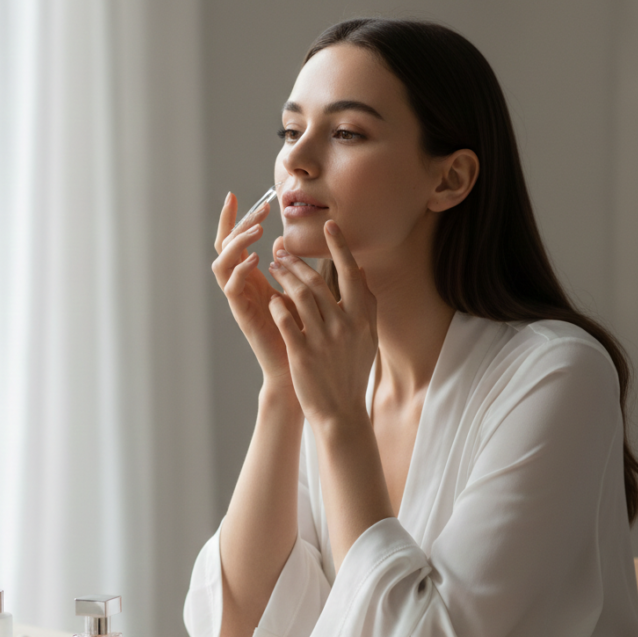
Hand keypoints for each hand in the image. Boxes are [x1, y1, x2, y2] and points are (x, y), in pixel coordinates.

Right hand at [212, 193, 298, 396]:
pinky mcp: (241, 314)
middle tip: (260, 208)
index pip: (235, 240)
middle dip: (238, 223)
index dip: (237, 217)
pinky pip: (231, 288)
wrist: (296, 367)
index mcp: (250, 276)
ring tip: (257, 230)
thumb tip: (282, 242)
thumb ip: (288, 267)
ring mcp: (237, 299)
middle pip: (224, 246)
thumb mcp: (296, 291)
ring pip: (221, 263)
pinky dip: (240, 271)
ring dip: (237, 243)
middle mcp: (239, 285)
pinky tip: (257, 259)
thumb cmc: (299, 331)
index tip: (246, 195)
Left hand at [267, 220, 376, 427]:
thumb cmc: (352, 372)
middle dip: (298, 262)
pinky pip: (286, 320)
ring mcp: (323, 339)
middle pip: (318, 282)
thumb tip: (362, 272)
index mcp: (363, 318)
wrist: (340, 411)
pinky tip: (270, 297)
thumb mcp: (368, 338)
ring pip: (299, 296)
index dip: (341, 247)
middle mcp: (345, 325)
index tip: (330, 225)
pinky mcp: (302, 353)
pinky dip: (276, 305)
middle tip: (282, 250)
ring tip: (273, 267)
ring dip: (284, 277)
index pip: (352, 273)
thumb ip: (366, 304)